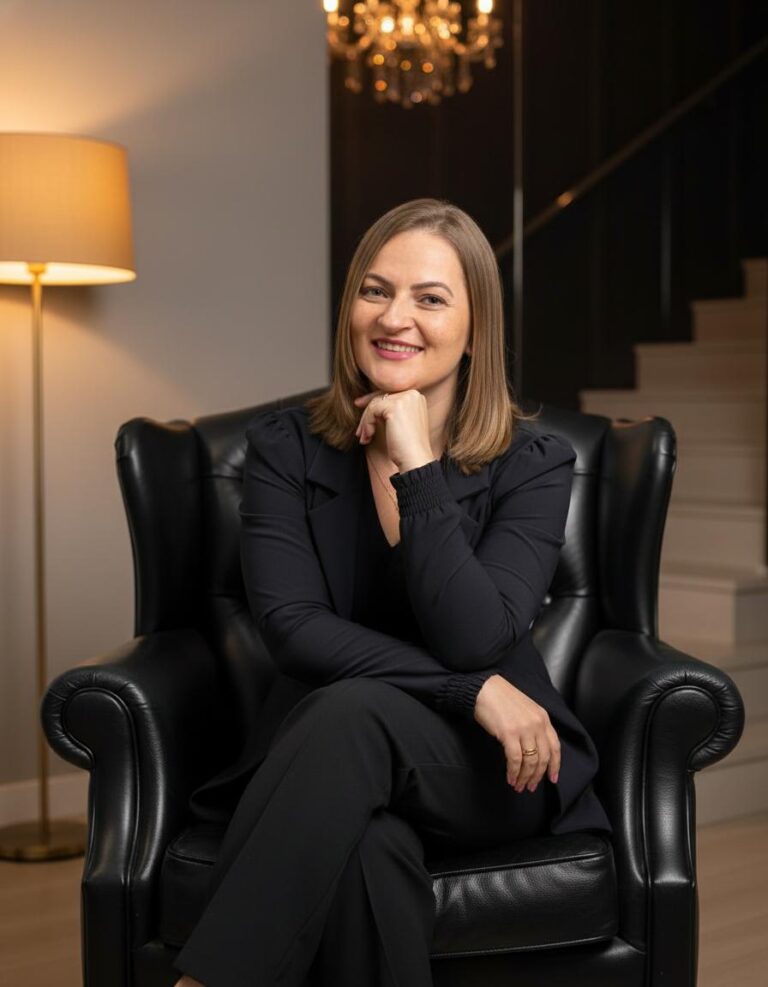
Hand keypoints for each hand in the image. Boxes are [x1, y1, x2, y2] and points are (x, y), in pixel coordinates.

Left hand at [353, 389, 434, 471]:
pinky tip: (368, 437)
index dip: (373, 402)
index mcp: (416, 397)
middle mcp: (412, 394)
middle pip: (381, 398)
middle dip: (368, 415)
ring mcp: (405, 399)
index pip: (389, 395)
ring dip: (366, 422)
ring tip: (364, 437)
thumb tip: (367, 401)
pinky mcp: (395, 407)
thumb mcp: (400, 423)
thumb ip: (390, 410)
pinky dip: (367, 424)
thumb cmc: (407, 446)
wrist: (415, 459)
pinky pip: (372, 411)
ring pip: (375, 404)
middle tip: (359, 431)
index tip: (359, 408)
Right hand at [473, 674, 560, 791]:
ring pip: (530, 761)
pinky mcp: (509, 734)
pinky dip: (514, 772)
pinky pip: (515, 759)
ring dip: (525, 777)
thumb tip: (534, 750)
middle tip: (530, 787)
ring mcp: (524, 729)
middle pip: (543, 757)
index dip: (555, 766)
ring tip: (519, 785)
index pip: (555, 747)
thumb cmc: (501, 699)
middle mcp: (537, 724)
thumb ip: (534, 726)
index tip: (552, 779)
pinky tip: (510, 778)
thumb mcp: (526, 710)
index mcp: (543, 718)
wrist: (484, 689)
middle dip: (537, 776)